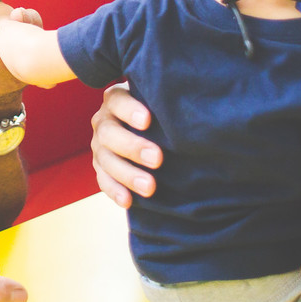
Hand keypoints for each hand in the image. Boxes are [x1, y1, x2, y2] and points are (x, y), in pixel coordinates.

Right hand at [89, 83, 161, 207]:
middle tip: (157, 159)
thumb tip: (200, 112)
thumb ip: (169, 106)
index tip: (147, 120)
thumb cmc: (162, 115)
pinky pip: (103, 180)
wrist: (153, 134)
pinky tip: (128, 201)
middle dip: (133, 147)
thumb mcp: (161, 105)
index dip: (129, 110)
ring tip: (150, 187)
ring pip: (106, 160)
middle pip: (109, 134)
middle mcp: (104, 121)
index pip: (117, 101)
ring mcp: (100, 146)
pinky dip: (115, 191)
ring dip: (127, 174)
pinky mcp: (101, 168)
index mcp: (116, 100)